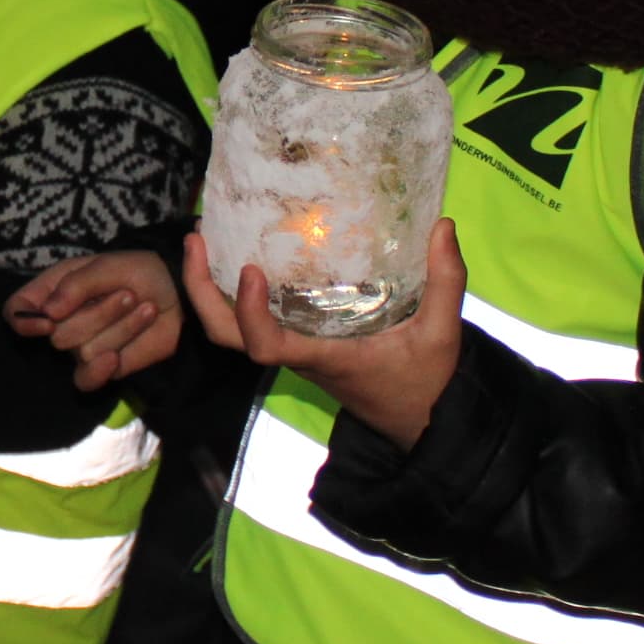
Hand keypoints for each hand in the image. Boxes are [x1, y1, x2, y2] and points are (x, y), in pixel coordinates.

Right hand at [8, 251, 182, 393]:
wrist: (179, 294)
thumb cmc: (140, 271)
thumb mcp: (108, 265)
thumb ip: (76, 284)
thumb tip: (48, 312)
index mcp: (55, 290)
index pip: (16, 310)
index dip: (22, 319)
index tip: (46, 320)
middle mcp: (62, 320)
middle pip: (57, 335)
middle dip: (98, 314)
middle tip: (128, 294)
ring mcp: (81, 346)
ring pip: (83, 351)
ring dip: (120, 328)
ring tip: (145, 308)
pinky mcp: (103, 368)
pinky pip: (86, 380)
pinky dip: (99, 370)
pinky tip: (116, 357)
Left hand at [180, 222, 467, 447]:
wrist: (419, 418)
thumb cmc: (426, 380)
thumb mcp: (442, 332)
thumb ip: (446, 280)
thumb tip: (444, 226)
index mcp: (324, 357)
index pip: (268, 347)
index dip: (248, 313)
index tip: (250, 269)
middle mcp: (298, 355)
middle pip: (229, 337)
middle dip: (202, 291)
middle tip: (198, 236)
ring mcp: (293, 350)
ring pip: (232, 332)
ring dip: (209, 288)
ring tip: (204, 236)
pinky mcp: (297, 343)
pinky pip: (251, 322)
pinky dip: (232, 292)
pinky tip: (237, 251)